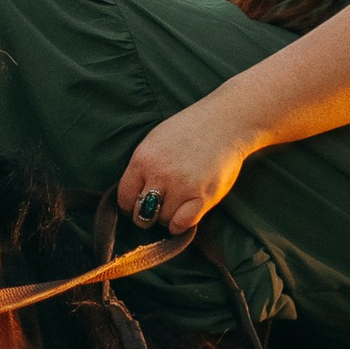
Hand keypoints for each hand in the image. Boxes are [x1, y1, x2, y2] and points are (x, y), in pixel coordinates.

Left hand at [118, 93, 248, 239]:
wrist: (225, 123)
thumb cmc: (189, 131)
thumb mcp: (155, 141)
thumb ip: (142, 167)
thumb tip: (133, 194)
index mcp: (143, 159)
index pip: (124, 197)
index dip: (129, 204)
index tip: (138, 202)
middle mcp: (159, 174)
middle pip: (140, 214)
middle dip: (146, 215)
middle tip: (157, 207)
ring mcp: (182, 187)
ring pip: (162, 220)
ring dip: (167, 217)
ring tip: (177, 202)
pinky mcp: (202, 197)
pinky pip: (182, 224)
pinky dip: (180, 224)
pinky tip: (185, 213)